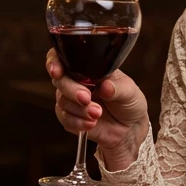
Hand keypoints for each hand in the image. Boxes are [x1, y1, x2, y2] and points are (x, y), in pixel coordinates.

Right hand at [45, 49, 149, 171]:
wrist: (130, 128)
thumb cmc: (129, 102)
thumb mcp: (130, 91)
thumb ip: (118, 88)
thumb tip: (105, 86)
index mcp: (88, 68)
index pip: (63, 57)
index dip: (54, 62)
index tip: (56, 71)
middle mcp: (76, 81)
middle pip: (60, 80)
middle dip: (71, 90)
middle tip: (86, 98)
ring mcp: (71, 100)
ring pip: (62, 101)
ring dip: (79, 110)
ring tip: (98, 114)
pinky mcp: (70, 118)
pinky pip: (65, 119)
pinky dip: (78, 122)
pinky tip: (91, 123)